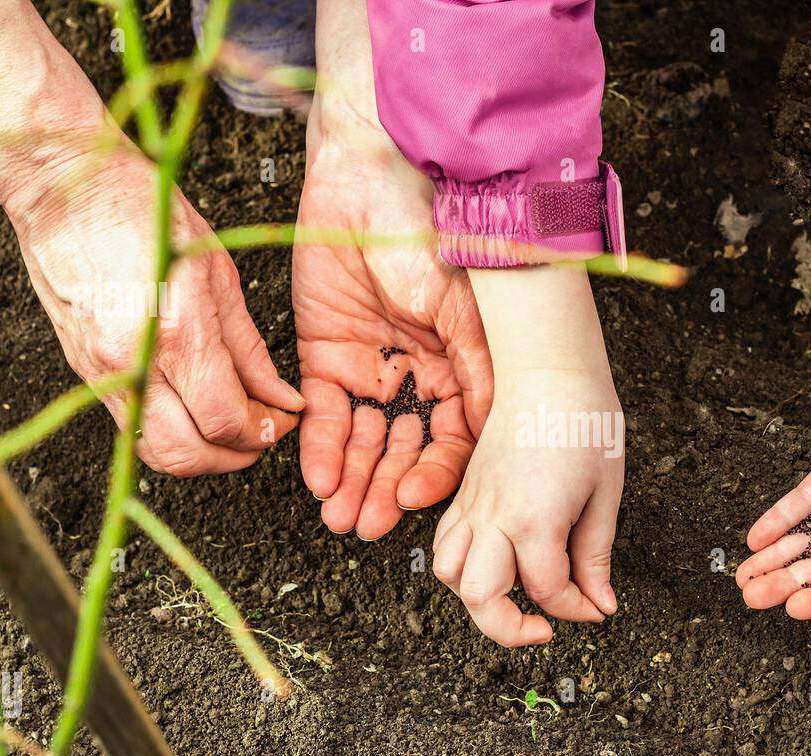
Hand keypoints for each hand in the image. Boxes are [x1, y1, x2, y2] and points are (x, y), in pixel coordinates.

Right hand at [4, 143, 303, 475]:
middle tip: (262, 434)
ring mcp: (100, 371)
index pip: (225, 420)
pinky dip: (169, 432)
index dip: (263, 433)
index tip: (282, 421)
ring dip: (200, 453)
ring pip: (155, 451)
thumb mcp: (218, 272)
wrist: (61, 184)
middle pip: (188, 454)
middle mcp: (132, 361)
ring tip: (231, 425)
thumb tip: (279, 397)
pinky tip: (193, 408)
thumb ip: (249, 348)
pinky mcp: (83, 371)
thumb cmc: (139, 208)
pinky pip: (132, 425)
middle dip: (235, 455)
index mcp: (176, 332)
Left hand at [294, 17, 491, 537]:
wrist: (365, 175)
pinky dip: (318, 449)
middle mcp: (419, 377)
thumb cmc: (427, 229)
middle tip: (370, 525)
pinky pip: (320, 414)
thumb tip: (493, 439)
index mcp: (463, 368)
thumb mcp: (463, 309)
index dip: (436, 475)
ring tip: (342, 518)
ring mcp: (371, 369)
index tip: (416, 500)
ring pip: (362, 442)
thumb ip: (477, 375)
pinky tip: (318, 479)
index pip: (453, 441)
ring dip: (352, 482)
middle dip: (387, 490)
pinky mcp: (324, 356)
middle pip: (405, 451)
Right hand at [432, 267, 622, 646]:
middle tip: (543, 630)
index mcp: (535, 519)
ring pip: (449, 573)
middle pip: (481, 598)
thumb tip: (599, 604)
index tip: (598, 607)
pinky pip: (445, 542)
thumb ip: (595, 556)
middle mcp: (494, 517)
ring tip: (513, 596)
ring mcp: (473, 504)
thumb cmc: (584, 423)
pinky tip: (495, 563)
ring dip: (477, 597)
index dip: (577, 610)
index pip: (548, 590)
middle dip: (511, 628)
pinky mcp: (463, 492)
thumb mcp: (605, 495)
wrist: (550, 372)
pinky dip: (461, 566)